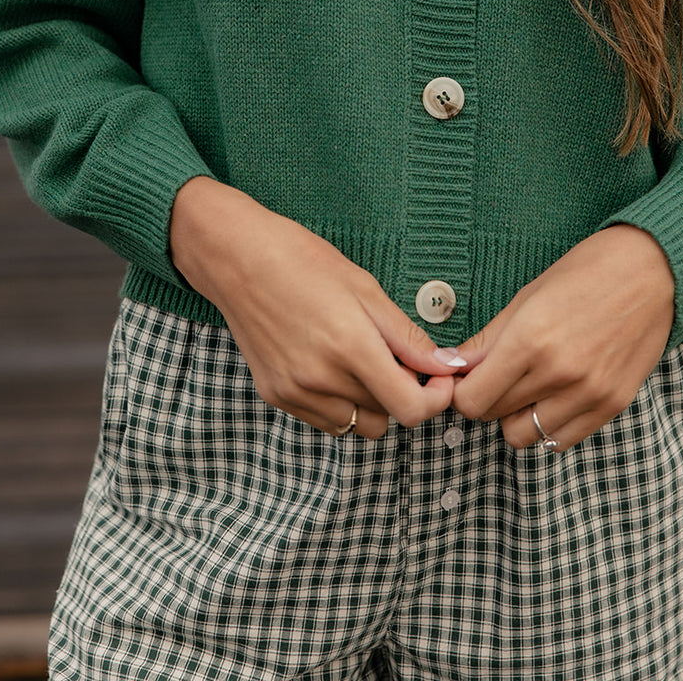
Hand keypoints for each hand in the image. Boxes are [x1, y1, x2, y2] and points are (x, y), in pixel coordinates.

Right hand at [170, 177, 459, 439]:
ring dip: (370, 402)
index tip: (439, 377)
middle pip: (386, 417)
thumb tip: (446, 367)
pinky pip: (326, 420)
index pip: (410, 409)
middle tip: (396, 357)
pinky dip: (339, 402)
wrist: (236, 258)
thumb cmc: (302, 260)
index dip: (436, 398)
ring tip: (360, 359)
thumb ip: (406, 336)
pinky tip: (331, 364)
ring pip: (356, 425)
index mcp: (350, 346)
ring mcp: (295, 391)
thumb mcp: (364, 287)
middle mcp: (321, 378)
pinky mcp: (276, 395)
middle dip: (402, 393)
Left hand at [451, 225, 674, 451]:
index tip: (467, 377)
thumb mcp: (527, 296)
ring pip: (524, 436)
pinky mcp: (611, 406)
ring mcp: (588, 394)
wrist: (652, 271)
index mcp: (530, 340)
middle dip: (486, 398)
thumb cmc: (587, 273)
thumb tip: (451, 365)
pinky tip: (552, 395)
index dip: (462, 391)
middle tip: (495, 375)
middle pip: (494, 416)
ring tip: (526, 385)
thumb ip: (488, 339)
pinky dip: (547, 423)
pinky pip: (561, 439)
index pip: (473, 399)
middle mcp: (559, 373)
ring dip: (515, 416)